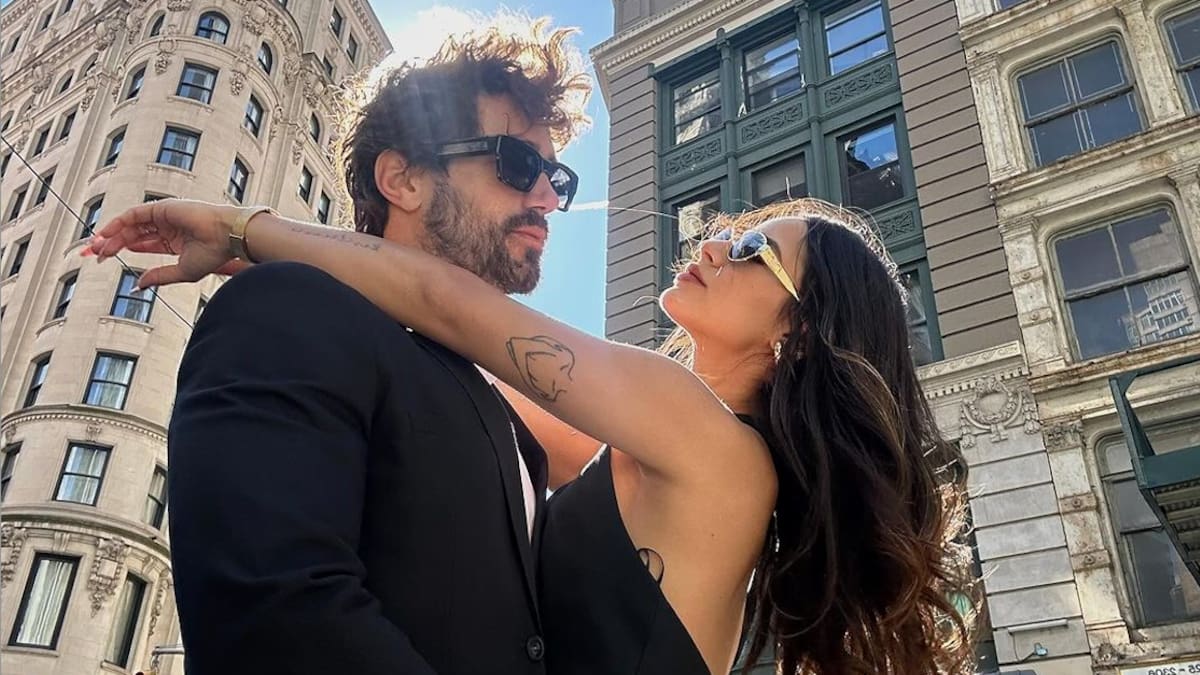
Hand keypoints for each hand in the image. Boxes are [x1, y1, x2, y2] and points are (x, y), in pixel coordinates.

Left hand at [84, 198, 251, 288]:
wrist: (227, 236)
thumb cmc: (214, 253)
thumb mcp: (182, 272)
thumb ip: (159, 276)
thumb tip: (138, 284)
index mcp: (173, 241)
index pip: (141, 243)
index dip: (121, 249)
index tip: (103, 259)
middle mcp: (166, 227)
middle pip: (130, 233)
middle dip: (109, 243)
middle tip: (90, 254)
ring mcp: (163, 216)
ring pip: (129, 225)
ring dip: (110, 236)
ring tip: (95, 249)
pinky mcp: (161, 208)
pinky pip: (132, 215)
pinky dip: (117, 224)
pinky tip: (105, 236)